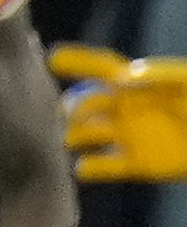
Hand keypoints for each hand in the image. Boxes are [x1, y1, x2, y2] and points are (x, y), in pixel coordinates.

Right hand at [55, 43, 186, 182]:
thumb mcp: (186, 82)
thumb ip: (160, 76)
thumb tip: (123, 79)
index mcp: (135, 84)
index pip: (100, 68)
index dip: (76, 62)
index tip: (53, 58)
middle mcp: (124, 109)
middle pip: (83, 104)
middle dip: (71, 107)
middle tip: (66, 112)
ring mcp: (127, 137)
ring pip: (84, 136)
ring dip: (72, 137)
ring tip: (69, 139)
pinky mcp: (136, 165)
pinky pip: (101, 167)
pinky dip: (89, 168)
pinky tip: (85, 167)